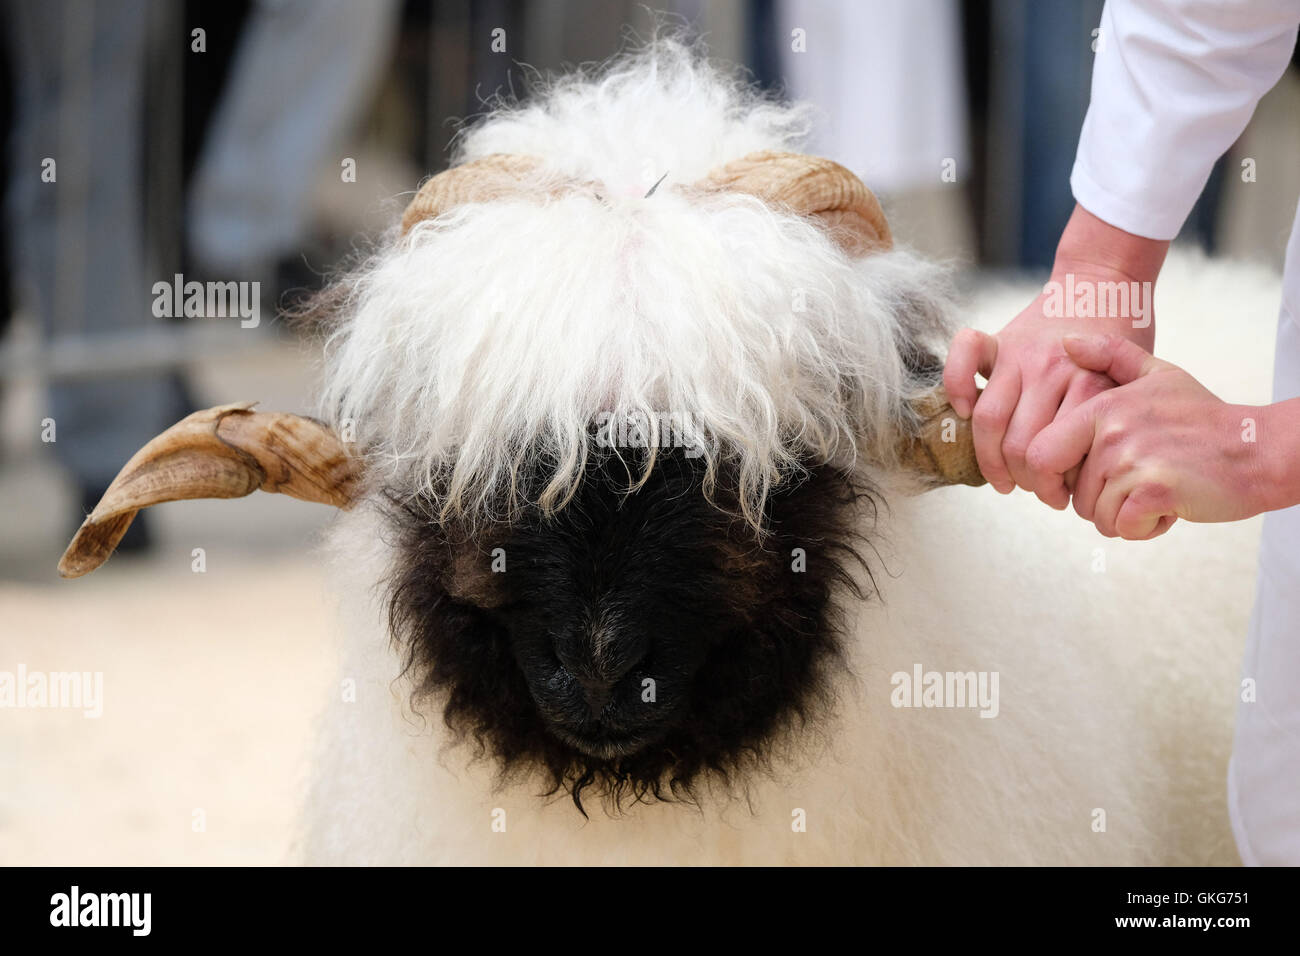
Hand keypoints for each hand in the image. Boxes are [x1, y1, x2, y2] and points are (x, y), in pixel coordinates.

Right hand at [944, 205, 1167, 505]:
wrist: (1105, 282)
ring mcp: (1020, 354)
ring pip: (988, 420)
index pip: (1055, 453)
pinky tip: (965, 411)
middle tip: (1033, 490)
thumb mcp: (1136, 380)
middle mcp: (1052, 369)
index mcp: (1090, 384)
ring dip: (991, 459)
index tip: (1060, 497)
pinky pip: (963, 357)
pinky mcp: (1000, 339)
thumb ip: (1110, 421)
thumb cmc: (1124, 338)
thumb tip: (1090, 480)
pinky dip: (956, 385)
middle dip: (1023, 480)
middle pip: (1018, 445)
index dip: (1052, 486)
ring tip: (1003, 477)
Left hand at [1025, 334, 1270, 539]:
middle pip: (1074, 495)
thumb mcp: (1157, 374)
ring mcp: (1134, 460)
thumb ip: (1109, 356)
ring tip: (1156, 491)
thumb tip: (1066, 341)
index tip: (1072, 489)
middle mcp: (1113, 431)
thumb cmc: (1203, 418)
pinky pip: (1124, 527)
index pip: (1039, 456)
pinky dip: (1145, 528)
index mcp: (1102, 407)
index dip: (1050, 481)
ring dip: (1124, 517)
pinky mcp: (1156, 491)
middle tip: (1136, 487)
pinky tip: (1168, 507)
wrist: (1258, 448)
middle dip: (1099, 503)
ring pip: (1098, 515)